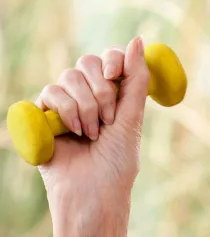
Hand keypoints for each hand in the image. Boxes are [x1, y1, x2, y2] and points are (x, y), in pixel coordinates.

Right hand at [37, 36, 149, 236]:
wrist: (93, 196)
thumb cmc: (116, 167)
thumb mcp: (131, 122)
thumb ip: (134, 82)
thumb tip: (137, 40)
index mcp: (113, 100)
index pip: (109, 61)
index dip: (112, 61)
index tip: (116, 76)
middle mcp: (89, 100)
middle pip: (87, 65)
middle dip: (100, 92)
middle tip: (108, 121)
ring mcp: (65, 107)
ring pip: (68, 78)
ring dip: (84, 107)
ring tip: (91, 136)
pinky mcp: (44, 117)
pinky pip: (49, 93)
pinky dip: (64, 111)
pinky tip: (73, 133)